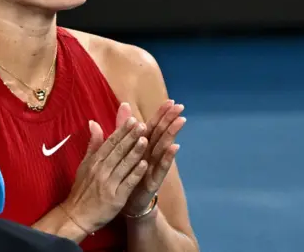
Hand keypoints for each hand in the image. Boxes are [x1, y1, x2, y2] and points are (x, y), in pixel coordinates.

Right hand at [61, 103, 148, 232]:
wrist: (76, 216)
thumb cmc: (82, 189)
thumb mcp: (84, 164)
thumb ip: (93, 144)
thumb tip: (93, 122)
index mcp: (94, 161)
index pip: (110, 142)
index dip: (122, 131)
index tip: (133, 120)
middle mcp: (101, 170)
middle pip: (118, 151)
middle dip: (130, 137)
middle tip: (142, 124)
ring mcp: (108, 184)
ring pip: (123, 165)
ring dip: (135, 152)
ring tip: (145, 140)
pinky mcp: (115, 198)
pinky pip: (127, 183)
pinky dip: (136, 173)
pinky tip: (145, 164)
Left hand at [122, 100, 185, 215]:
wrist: (125, 201)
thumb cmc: (126, 173)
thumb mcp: (122, 148)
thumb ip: (123, 127)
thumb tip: (124, 104)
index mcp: (142, 146)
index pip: (152, 126)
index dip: (160, 114)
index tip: (170, 100)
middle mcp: (150, 154)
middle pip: (161, 133)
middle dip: (170, 120)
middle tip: (180, 106)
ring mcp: (153, 167)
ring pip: (163, 147)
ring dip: (172, 134)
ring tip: (181, 121)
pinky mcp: (153, 180)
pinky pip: (161, 167)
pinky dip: (167, 157)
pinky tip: (175, 147)